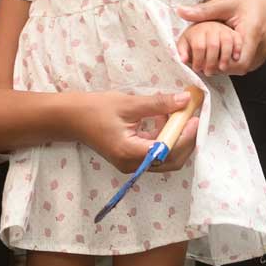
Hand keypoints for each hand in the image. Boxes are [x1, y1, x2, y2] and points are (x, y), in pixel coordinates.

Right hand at [68, 91, 191, 172]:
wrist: (71, 118)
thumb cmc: (95, 109)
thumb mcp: (129, 103)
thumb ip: (159, 103)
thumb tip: (185, 101)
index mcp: (130, 152)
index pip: (167, 152)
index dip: (185, 137)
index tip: (194, 118)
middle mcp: (132, 164)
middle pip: (171, 161)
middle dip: (185, 140)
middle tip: (192, 118)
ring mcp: (132, 164)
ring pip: (165, 158)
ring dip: (176, 138)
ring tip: (177, 114)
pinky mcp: (131, 159)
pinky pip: (155, 153)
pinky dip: (165, 138)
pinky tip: (163, 118)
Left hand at [177, 0, 265, 75]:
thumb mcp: (227, 2)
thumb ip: (204, 11)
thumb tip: (180, 11)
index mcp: (252, 34)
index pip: (238, 63)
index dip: (220, 65)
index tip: (204, 59)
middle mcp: (261, 47)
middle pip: (238, 69)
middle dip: (219, 66)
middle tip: (202, 59)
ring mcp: (264, 53)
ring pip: (243, 69)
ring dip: (226, 65)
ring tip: (210, 56)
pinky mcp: (263, 54)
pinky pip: (247, 65)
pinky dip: (233, 62)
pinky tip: (222, 53)